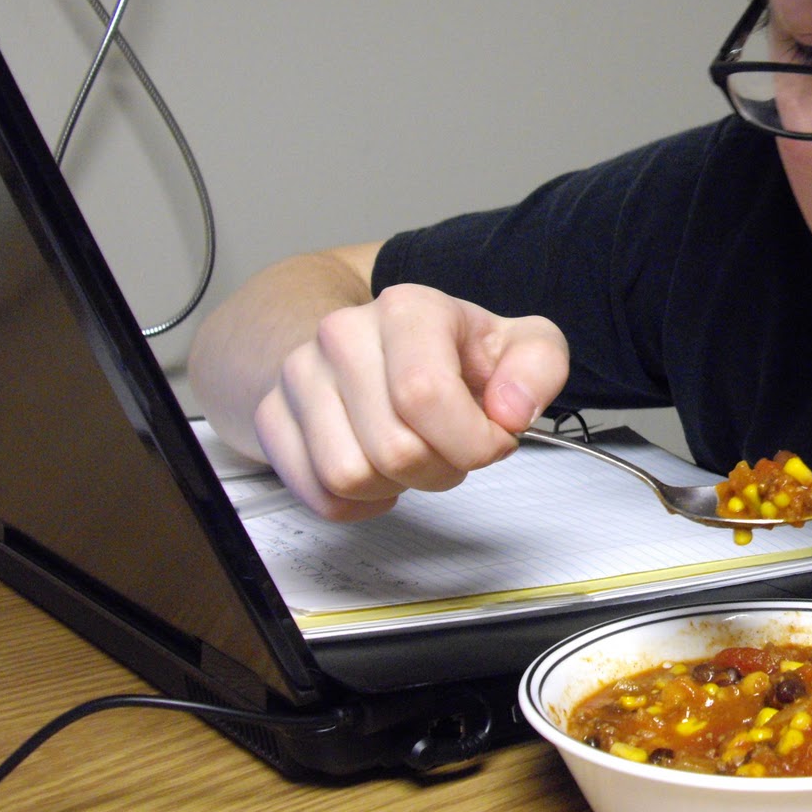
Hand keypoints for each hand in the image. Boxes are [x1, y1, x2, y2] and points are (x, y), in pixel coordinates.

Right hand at [252, 283, 568, 519]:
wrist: (380, 343)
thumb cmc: (456, 351)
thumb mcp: (523, 345)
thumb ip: (539, 368)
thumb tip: (510, 412)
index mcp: (408, 309)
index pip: (424, 394)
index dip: (470, 440)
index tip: (493, 440)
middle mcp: (342, 334)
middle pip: (392, 447)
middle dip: (440, 468)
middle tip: (453, 449)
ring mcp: (300, 375)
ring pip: (348, 476)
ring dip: (397, 486)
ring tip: (415, 455)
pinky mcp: (273, 416)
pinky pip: (318, 495)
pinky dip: (359, 503)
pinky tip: (382, 472)